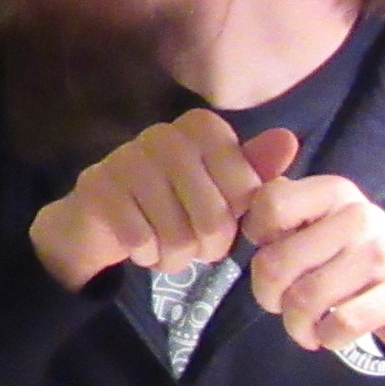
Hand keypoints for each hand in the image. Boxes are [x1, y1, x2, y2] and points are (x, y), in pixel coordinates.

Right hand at [29, 112, 300, 289]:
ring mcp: (126, 158)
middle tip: (194, 244)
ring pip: (177, 236)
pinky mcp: (97, 187)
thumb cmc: (173, 202)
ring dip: (176, 257)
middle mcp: (164, 134)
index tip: (221, 219)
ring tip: (166, 247)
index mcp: (201, 128)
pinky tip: (140, 246)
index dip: (238, 221)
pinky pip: (141, 241)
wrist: (102, 219)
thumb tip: (288, 140)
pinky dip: (146, 256)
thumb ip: (254, 170)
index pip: (246, 192)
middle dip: (208, 246)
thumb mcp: (221, 189)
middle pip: (213, 218)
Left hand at [243, 174, 384, 366]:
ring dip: (296, 325)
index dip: (256, 237)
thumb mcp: (326, 228)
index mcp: (334, 192)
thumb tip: (243, 216)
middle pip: (276, 261)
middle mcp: (359, 215)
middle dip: (267, 296)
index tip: (268, 253)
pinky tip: (330, 336)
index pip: (269, 203)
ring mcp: (384, 252)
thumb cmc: (360, 263)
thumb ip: (286, 216)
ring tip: (304, 329)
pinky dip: (327, 338)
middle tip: (278, 306)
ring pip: (305, 298)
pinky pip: (342, 323)